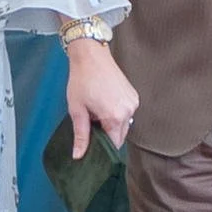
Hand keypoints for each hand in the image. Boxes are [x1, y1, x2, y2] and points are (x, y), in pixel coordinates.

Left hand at [65, 37, 137, 157]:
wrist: (91, 56)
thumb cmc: (82, 80)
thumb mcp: (77, 109)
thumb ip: (81, 135)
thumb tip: (79, 155)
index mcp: (115, 117)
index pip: (113, 145)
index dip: (103, 148)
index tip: (92, 147)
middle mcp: (129, 111)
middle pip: (119, 135)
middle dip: (106, 135)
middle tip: (91, 125)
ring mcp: (133, 102)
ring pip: (124, 125)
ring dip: (112, 124)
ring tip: (97, 111)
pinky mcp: (134, 96)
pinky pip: (126, 113)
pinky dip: (116, 114)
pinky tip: (104, 104)